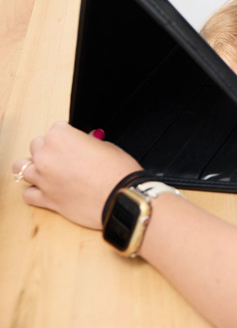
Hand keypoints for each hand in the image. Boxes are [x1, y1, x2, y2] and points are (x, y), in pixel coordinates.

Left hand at [11, 121, 141, 229]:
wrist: (122, 197)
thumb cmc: (118, 171)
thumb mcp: (107, 147)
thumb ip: (87, 144)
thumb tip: (83, 146)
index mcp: (60, 137)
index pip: (56, 128)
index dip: (69, 135)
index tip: (75, 142)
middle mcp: (46, 155)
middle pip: (36, 145)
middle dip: (49, 149)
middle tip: (65, 156)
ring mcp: (42, 178)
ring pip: (22, 168)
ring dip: (35, 167)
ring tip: (49, 171)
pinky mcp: (45, 199)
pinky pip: (28, 193)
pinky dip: (35, 191)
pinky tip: (46, 189)